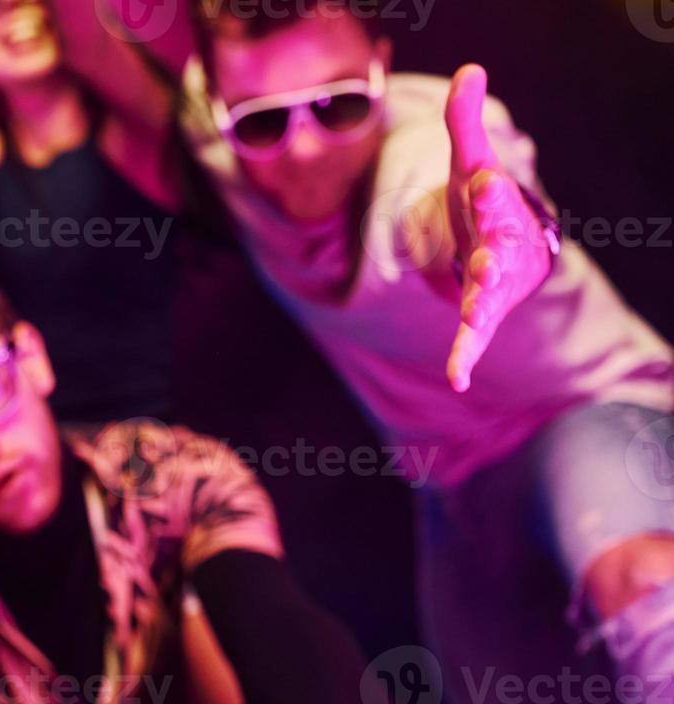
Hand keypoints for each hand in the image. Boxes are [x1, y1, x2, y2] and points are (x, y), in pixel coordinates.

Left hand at [443, 64, 552, 392]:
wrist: (502, 243)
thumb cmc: (481, 201)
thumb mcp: (469, 160)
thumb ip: (464, 121)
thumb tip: (469, 71)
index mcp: (496, 210)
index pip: (492, 198)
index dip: (488, 190)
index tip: (485, 179)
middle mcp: (501, 248)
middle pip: (497, 249)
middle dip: (491, 250)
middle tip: (485, 257)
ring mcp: (492, 284)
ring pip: (488, 296)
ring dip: (480, 306)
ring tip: (472, 320)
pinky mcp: (479, 311)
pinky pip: (472, 337)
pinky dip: (465, 357)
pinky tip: (456, 378)